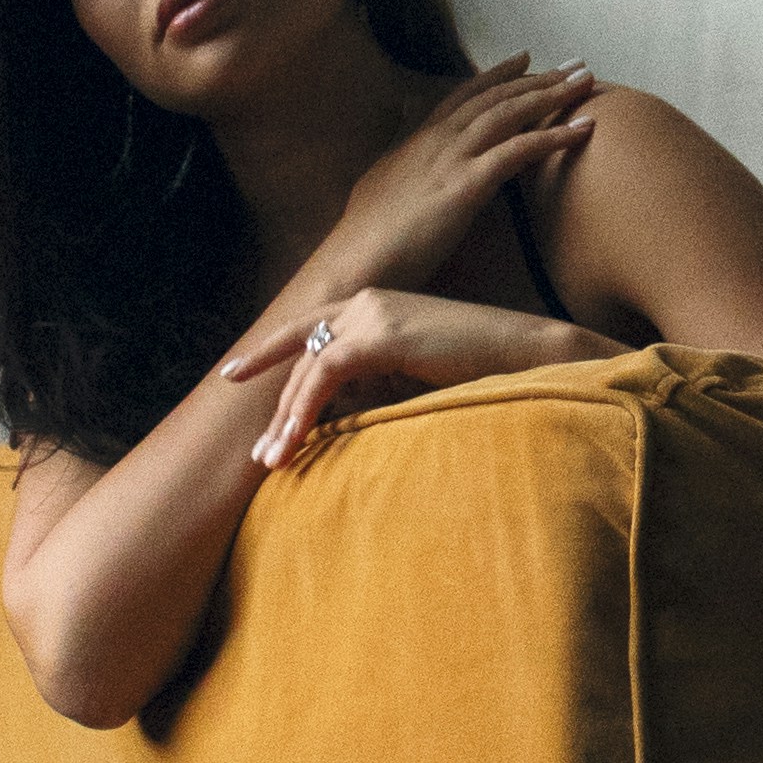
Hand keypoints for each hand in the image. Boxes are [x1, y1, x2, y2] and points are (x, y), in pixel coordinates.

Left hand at [222, 287, 570, 471]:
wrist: (530, 356)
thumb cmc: (485, 373)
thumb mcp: (417, 376)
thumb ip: (378, 384)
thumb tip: (342, 416)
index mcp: (376, 305)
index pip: (309, 327)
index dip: (268, 350)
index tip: (232, 374)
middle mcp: (368, 301)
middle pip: (302, 352)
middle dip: (277, 405)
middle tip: (259, 453)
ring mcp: (374, 312)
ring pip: (309, 367)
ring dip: (288, 418)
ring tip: (273, 461)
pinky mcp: (383, 332)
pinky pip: (327, 373)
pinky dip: (306, 410)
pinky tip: (295, 442)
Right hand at [308, 57, 596, 299]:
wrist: (352, 265)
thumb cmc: (364, 244)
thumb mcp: (378, 196)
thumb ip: (398, 175)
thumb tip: (401, 168)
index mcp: (414, 144)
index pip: (461, 97)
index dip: (495, 76)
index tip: (524, 59)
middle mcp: (433, 142)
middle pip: (492, 97)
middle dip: (536, 77)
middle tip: (575, 64)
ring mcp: (449, 160)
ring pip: (507, 113)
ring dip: (550, 95)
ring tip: (587, 82)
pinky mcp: (464, 186)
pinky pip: (518, 151)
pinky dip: (553, 136)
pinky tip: (583, 130)